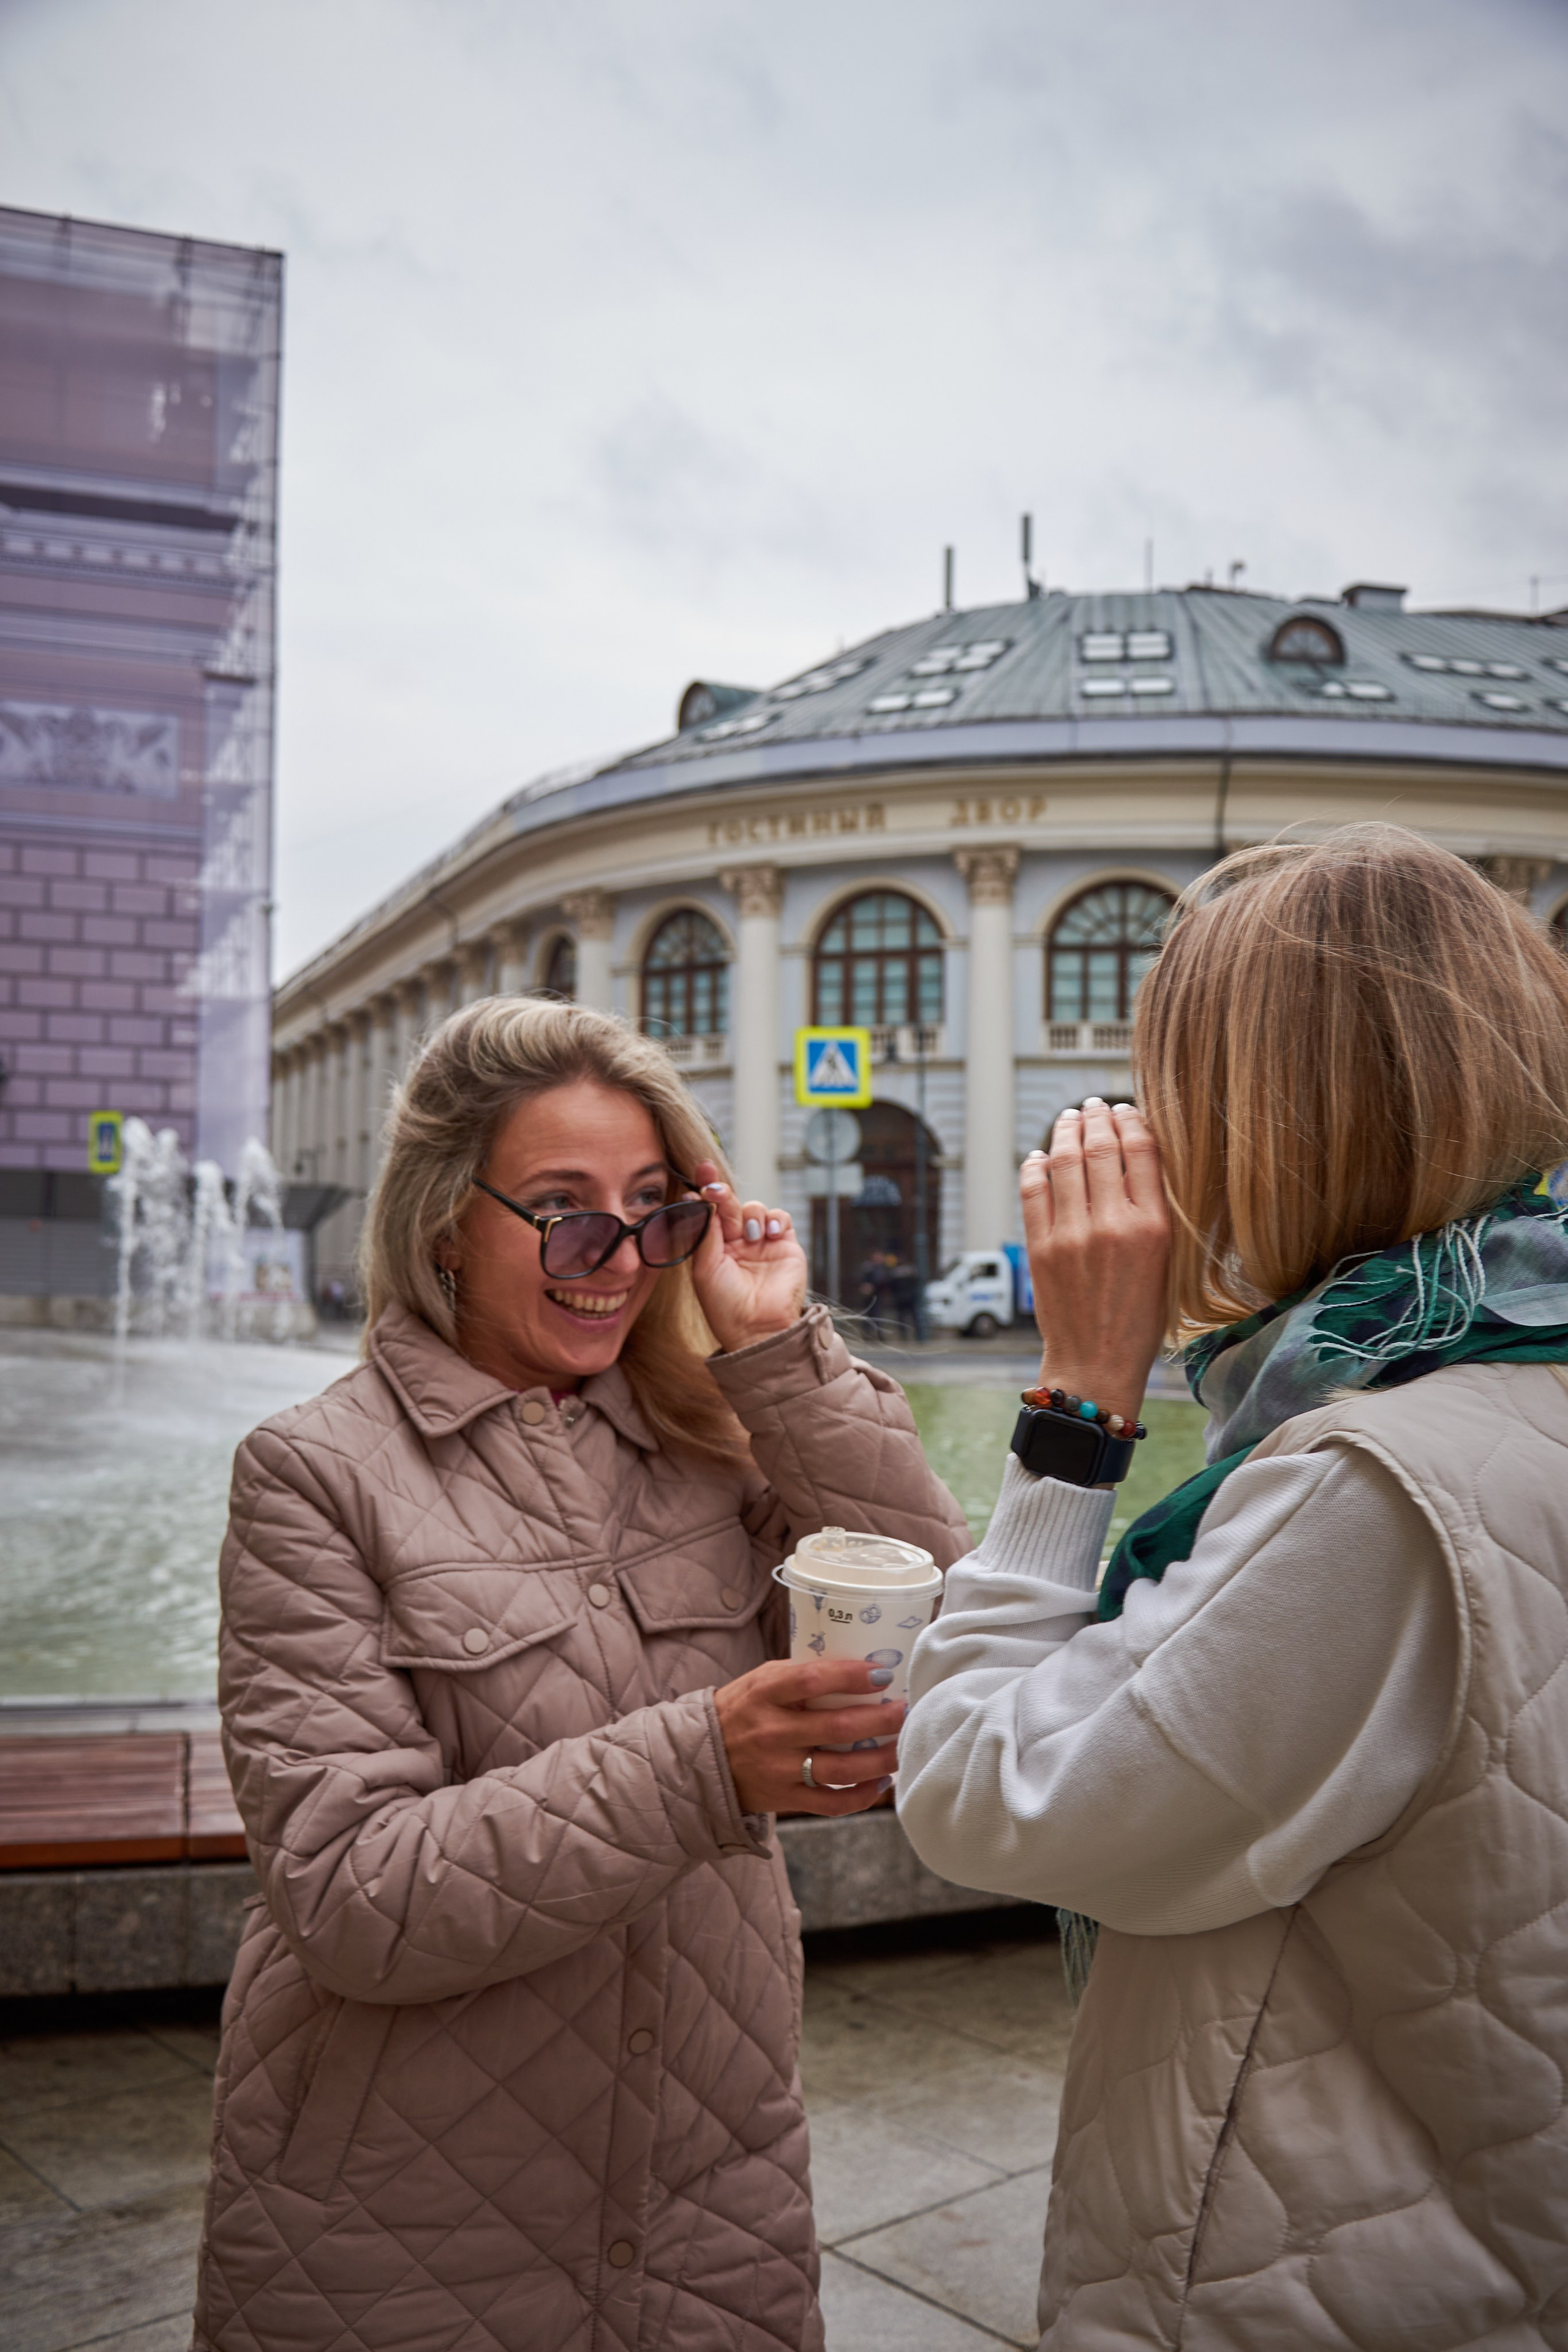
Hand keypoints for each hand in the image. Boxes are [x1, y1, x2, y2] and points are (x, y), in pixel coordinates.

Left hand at [688, 1159, 806, 1352]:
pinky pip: (781, 1218)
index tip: (701, 1173)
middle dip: (723, 1194)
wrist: (758, 1329)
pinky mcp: (786, 1245)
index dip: (705, 1191)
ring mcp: (762, 1242)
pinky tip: (769, 1233)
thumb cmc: (724, 1305)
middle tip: (716, 1190)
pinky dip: (775, 1219)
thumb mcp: (705, 1267)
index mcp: (714, 1246)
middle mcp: (737, 1242)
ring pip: (755, 1208)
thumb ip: (705, 1232)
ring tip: (749, 1236)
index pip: (709, 1212)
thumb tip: (699, 1199)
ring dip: (750, 1214)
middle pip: (731, 1205)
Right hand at [714, 1657, 905, 1815]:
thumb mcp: (760, 1680)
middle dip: (880, 1719)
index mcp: (764, 1694)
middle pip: (837, 1727)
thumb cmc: (742, 1710)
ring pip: (841, 1769)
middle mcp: (772, 1733)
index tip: (882, 1674)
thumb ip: (801, 1674)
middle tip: (905, 1711)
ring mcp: (779, 1770)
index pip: (811, 1680)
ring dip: (880, 1759)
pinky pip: (832, 1804)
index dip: (850, 1676)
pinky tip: (881, 1782)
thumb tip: (858, 1667)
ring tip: (902, 1746)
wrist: (701, 1759)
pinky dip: (862, 1796)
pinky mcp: (786, 1799)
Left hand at [1023, 1097, 1170, 1424]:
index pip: (1142, 1150)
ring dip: (1065, 1131)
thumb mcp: (1167, 1262)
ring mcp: (1071, 1234)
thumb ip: (1155, 1212)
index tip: (1127, 1109)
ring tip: (1069, 1118)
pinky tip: (1039, 1156)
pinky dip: (1034, 1165)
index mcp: (1153, 1227)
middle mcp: (1112, 1224)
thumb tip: (1136, 1159)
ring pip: (1063, 1160)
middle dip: (1096, 1117)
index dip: (1133, 1120)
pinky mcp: (1040, 1247)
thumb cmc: (1139, 1318)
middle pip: (1100, 1146)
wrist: (1096, 1363)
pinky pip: (1032, 1189)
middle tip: (1094, 1105)